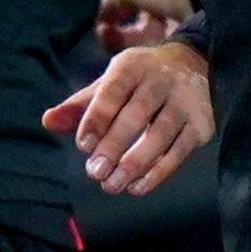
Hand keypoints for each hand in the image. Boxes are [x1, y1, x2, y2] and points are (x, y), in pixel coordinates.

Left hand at [45, 40, 214, 195]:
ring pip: (160, 135)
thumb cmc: (139, 81)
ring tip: (112, 185)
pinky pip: (180, 152)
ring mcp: (186, 101)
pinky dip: (159, 172)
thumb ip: (80, 105)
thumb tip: (48, 122)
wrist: (193, 65)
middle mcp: (161, 80)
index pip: (113, 91)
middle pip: (137, 115)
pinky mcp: (202, 124)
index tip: (83, 146)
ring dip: (135, 164)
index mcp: (132, 66)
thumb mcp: (109, 84)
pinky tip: (138, 186)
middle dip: (114, 146)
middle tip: (95, 173)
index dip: (97, 118)